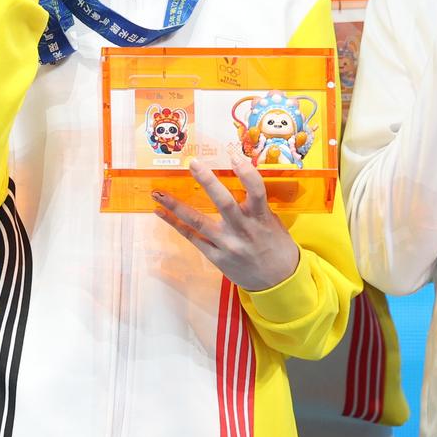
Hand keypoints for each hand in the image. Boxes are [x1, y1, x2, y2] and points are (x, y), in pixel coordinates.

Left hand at [151, 147, 300, 290]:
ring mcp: (227, 244)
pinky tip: (161, 213)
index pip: (256, 189)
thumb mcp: (272, 221)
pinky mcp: (216, 257)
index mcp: (261, 217)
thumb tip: (238, 180)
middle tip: (192, 163)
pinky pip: (193, 238)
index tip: (234, 155)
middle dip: (207, 182)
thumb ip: (256, 204)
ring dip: (177, 206)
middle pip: (224, 203)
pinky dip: (176, 225)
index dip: (246, 172)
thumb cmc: (276, 246)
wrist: (278, 282)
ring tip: (158, 193)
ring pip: (199, 222)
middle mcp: (243, 229)